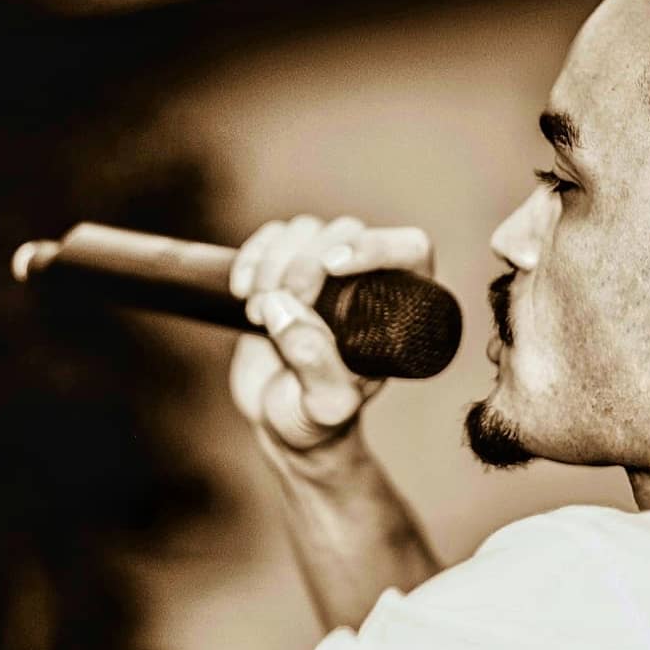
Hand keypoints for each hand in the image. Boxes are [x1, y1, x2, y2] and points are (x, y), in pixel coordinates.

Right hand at [228, 215, 433, 455]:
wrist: (278, 418)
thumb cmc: (315, 418)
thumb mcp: (323, 405)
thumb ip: (315, 365)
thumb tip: (284, 309)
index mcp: (397, 310)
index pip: (409, 250)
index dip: (374, 246)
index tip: (332, 266)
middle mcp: (366, 281)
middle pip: (346, 232)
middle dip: (305, 264)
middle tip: (280, 304)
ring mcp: (325, 270)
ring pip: (306, 230)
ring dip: (273, 264)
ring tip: (258, 312)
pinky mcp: (287, 266)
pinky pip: (273, 237)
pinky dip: (251, 256)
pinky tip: (240, 291)